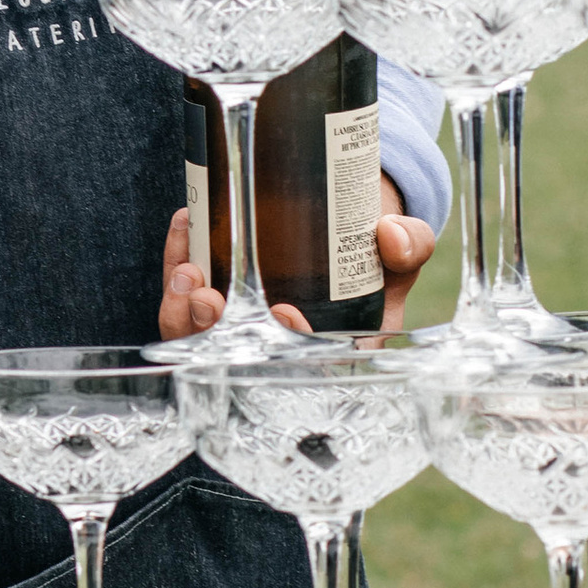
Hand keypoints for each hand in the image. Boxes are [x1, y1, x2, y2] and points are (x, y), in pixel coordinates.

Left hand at [156, 189, 437, 344]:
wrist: (347, 221)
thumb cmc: (373, 252)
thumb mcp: (402, 250)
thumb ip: (410, 244)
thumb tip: (391, 235)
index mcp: (328, 348)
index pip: (301, 365)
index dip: (288, 348)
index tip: (284, 315)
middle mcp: (277, 345)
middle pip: (233, 355)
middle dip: (212, 330)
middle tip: (207, 296)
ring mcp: (239, 323)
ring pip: (197, 332)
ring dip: (181, 306)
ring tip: (187, 268)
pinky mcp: (214, 296)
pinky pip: (183, 295)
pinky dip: (178, 261)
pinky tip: (186, 225)